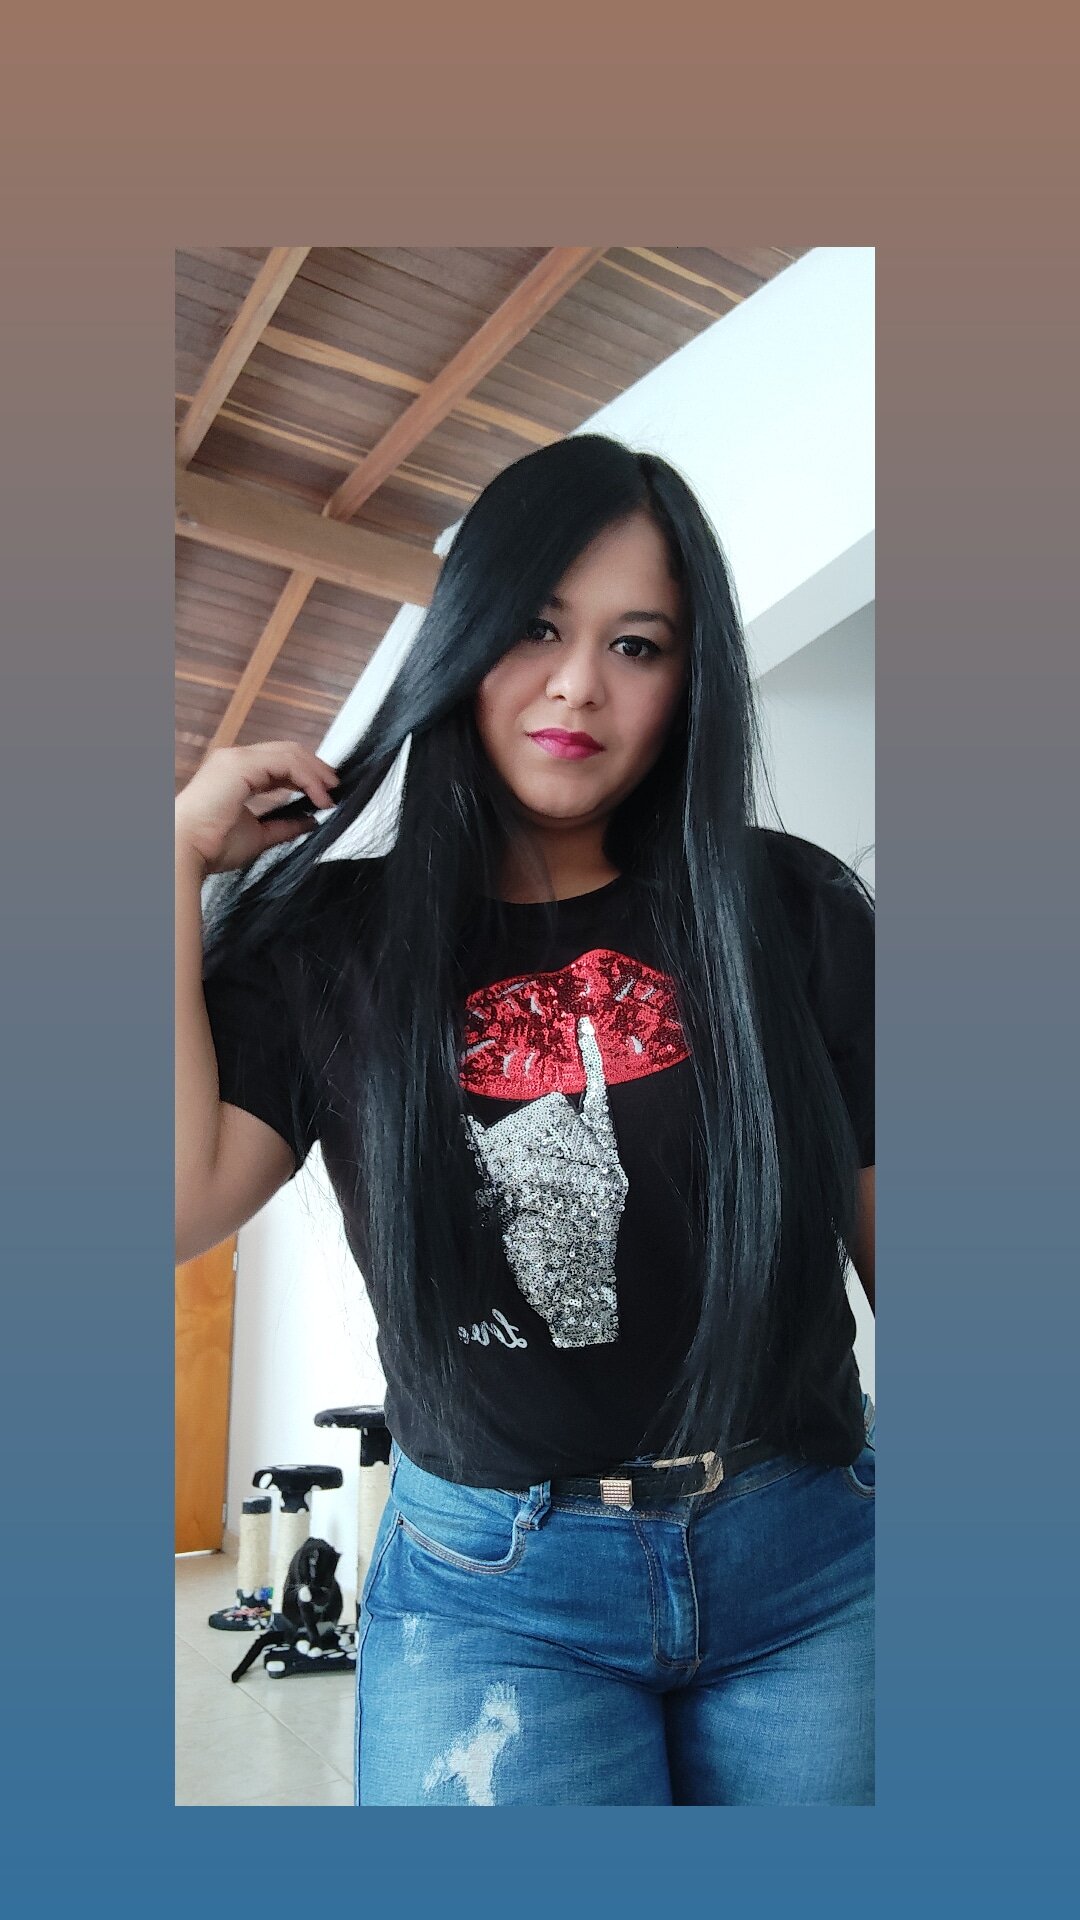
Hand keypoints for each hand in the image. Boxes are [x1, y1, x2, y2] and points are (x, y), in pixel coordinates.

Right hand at [174, 742, 339, 874]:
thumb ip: (284, 826)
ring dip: (315, 773)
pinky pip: (286, 762)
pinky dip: (307, 777)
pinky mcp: (241, 764)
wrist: (185, 850)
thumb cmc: (210, 846)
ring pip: (289, 753)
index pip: (278, 764)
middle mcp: (235, 760)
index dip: (305, 775)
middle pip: (286, 752)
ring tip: (330, 794)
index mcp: (235, 773)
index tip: (325, 794)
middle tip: (334, 789)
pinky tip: (318, 795)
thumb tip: (310, 821)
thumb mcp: (258, 836)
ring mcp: (237, 759)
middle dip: (315, 769)